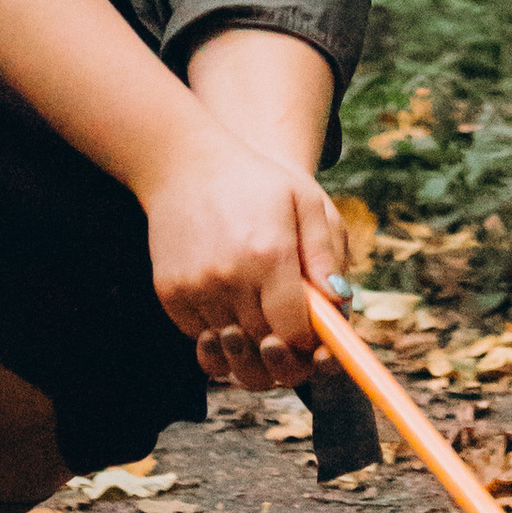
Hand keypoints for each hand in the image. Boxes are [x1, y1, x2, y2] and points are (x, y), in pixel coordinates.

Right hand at [141, 132, 346, 389]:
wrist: (184, 162)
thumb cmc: (256, 181)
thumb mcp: (306, 201)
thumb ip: (326, 253)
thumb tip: (341, 302)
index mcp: (269, 254)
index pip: (295, 332)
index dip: (310, 345)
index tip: (317, 339)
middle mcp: (229, 275)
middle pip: (263, 346)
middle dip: (283, 350)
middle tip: (291, 335)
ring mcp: (194, 287)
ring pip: (231, 347)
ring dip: (250, 342)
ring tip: (260, 318)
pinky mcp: (170, 293)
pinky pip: (201, 336)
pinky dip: (219, 331)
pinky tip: (230, 301)